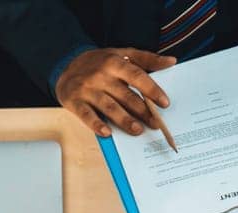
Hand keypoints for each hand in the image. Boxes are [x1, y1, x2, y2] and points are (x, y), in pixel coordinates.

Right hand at [54, 47, 175, 137]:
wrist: (66, 63)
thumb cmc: (101, 63)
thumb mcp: (122, 54)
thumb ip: (147, 59)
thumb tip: (171, 61)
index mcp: (114, 63)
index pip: (136, 76)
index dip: (151, 89)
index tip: (165, 103)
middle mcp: (100, 75)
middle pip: (125, 95)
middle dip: (142, 111)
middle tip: (156, 124)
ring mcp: (87, 89)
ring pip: (109, 106)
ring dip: (124, 120)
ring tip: (138, 130)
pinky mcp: (74, 101)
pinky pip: (86, 115)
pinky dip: (96, 124)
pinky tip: (108, 133)